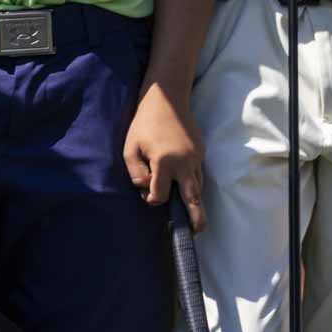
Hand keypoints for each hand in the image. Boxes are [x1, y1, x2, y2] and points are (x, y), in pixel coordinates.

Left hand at [123, 84, 204, 231]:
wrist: (166, 99)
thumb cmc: (143, 122)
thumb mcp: (129, 146)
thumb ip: (135, 171)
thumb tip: (145, 188)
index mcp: (164, 162)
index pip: (160, 194)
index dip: (152, 198)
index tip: (147, 194)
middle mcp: (184, 163)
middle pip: (193, 198)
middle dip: (196, 218)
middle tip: (196, 233)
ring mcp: (196, 158)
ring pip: (199, 187)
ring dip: (197, 203)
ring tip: (197, 221)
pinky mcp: (201, 153)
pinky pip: (199, 175)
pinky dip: (195, 186)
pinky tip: (190, 193)